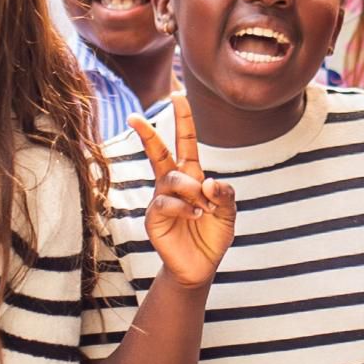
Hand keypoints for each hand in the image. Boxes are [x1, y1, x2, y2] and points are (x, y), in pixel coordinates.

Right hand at [130, 96, 234, 285]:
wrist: (201, 267)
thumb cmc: (213, 236)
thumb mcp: (229, 212)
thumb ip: (225, 194)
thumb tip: (208, 181)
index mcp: (192, 177)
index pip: (185, 143)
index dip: (183, 120)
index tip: (178, 96)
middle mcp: (172, 184)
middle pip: (158, 153)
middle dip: (148, 133)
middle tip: (134, 116)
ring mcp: (161, 200)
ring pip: (171, 179)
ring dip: (191, 190)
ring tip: (204, 208)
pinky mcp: (154, 218)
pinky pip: (165, 202)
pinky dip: (184, 207)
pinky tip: (196, 216)